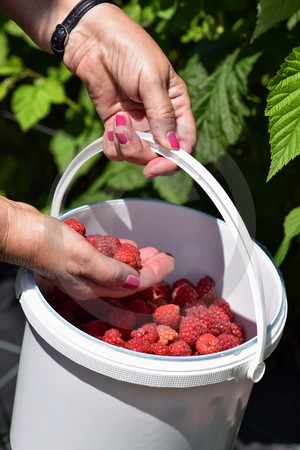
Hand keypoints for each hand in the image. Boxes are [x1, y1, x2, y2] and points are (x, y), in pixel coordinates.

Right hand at [0, 198, 173, 299]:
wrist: (17, 230)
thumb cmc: (46, 245)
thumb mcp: (84, 259)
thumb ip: (111, 271)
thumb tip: (135, 282)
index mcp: (92, 287)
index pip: (132, 285)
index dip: (154, 275)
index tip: (170, 263)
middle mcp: (89, 282)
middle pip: (127, 279)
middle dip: (149, 269)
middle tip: (166, 257)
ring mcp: (83, 269)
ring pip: (118, 268)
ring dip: (137, 260)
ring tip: (154, 252)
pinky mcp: (77, 254)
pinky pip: (106, 256)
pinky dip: (120, 252)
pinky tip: (128, 246)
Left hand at [63, 4, 195, 176]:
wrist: (94, 40)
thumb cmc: (130, 50)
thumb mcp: (152, 80)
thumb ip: (162, 115)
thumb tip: (171, 147)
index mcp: (177, 107)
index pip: (184, 143)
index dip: (175, 160)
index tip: (158, 166)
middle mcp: (159, 120)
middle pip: (159, 155)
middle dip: (143, 153)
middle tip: (127, 137)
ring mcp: (137, 125)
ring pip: (136, 155)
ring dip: (125, 146)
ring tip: (117, 123)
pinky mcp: (117, 126)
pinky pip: (117, 149)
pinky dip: (112, 143)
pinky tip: (110, 125)